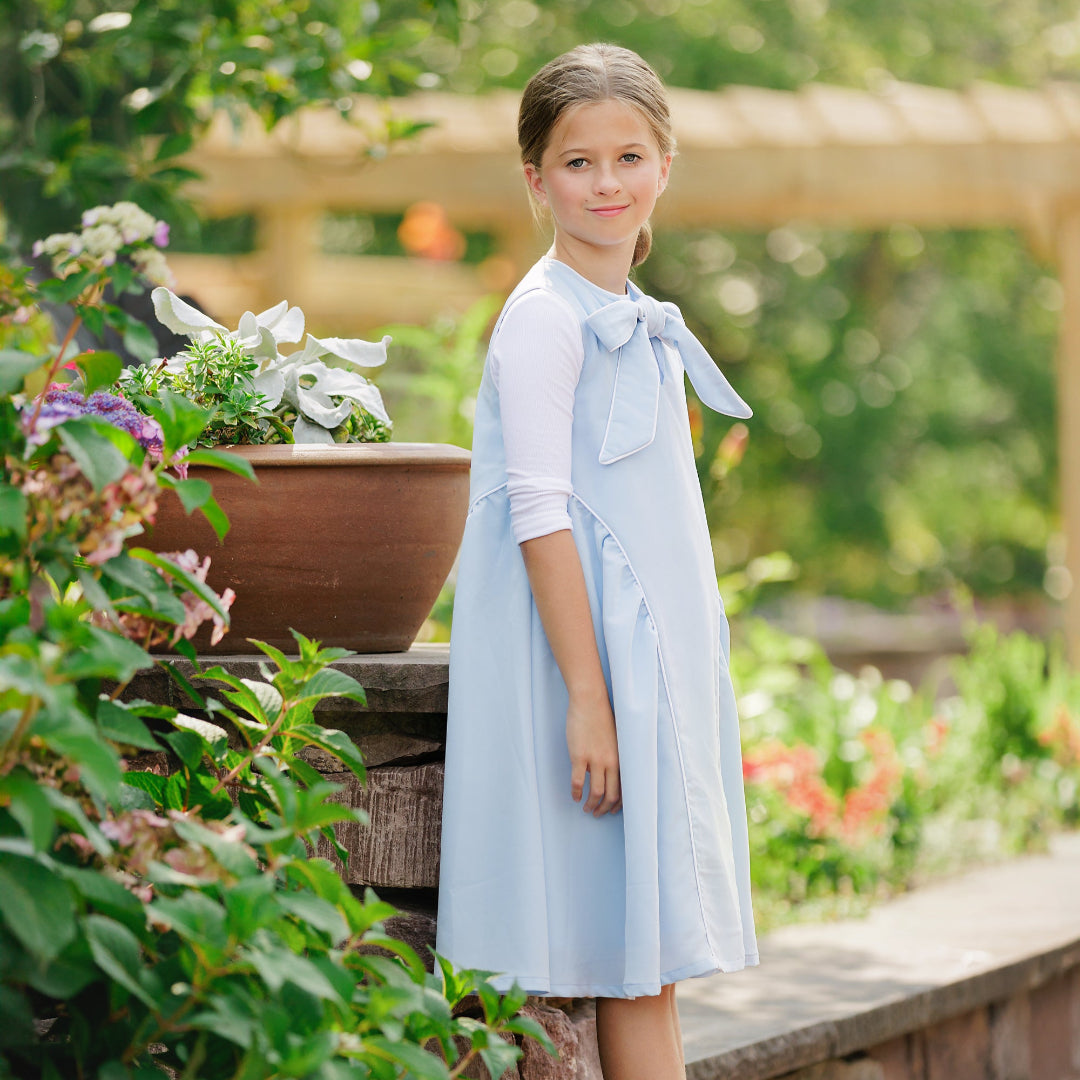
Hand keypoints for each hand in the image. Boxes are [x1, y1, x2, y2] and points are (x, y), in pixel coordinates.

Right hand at [565, 687, 621, 815]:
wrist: (590, 701)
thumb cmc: (601, 717)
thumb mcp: (614, 740)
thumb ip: (613, 756)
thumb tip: (606, 772)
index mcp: (621, 758)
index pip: (625, 789)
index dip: (619, 804)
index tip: (612, 810)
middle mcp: (611, 762)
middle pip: (611, 795)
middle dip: (604, 809)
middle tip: (597, 813)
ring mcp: (595, 760)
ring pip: (596, 793)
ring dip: (591, 805)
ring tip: (586, 808)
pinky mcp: (579, 756)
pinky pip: (577, 782)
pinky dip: (576, 793)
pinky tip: (574, 796)